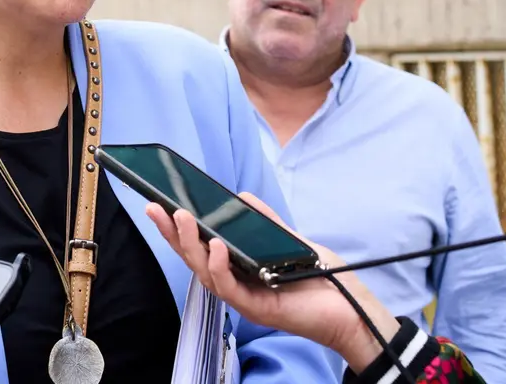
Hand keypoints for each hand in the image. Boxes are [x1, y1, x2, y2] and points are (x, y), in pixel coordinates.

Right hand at [145, 193, 399, 372]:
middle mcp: (235, 282)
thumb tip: (241, 197)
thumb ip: (263, 221)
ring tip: (182, 218)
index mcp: (238, 266)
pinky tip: (216, 245)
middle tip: (155, 208)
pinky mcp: (256, 308)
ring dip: (190, 245)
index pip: (201, 246)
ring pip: (205, 272)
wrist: (349, 307)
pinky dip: (219, 266)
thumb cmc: (320, 276)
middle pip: (194, 258)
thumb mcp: (288, 239)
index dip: (179, 228)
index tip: (162, 204)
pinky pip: (229, 289)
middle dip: (172, 234)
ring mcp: (243, 296)